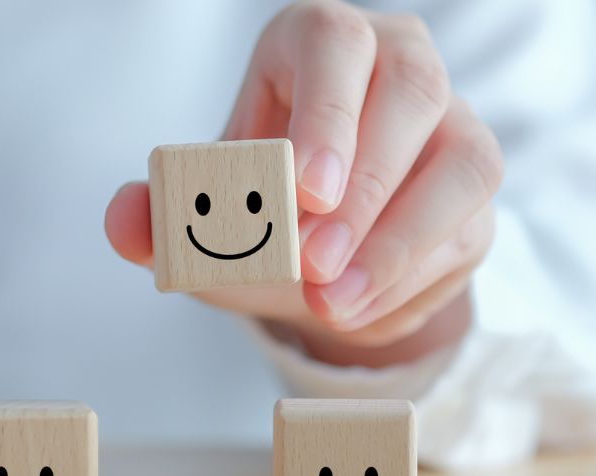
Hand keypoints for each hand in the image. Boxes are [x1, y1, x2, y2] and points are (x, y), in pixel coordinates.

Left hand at [105, 0, 502, 364]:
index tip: (305, 189)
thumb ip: (156, 214)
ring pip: (464, 163)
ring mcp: (451, 122)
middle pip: (413, 95)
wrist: (312, 250)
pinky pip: (467, 229)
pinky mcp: (473, 188)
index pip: (334, 44)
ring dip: (398, 242)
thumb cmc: (254, 204)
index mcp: (317, 43)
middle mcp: (397, 64)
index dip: (326, 111)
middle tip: (308, 263)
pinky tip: (354, 311)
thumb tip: (123, 220)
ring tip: (329, 303)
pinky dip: (410, 280)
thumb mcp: (200, 210)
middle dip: (364, 189)